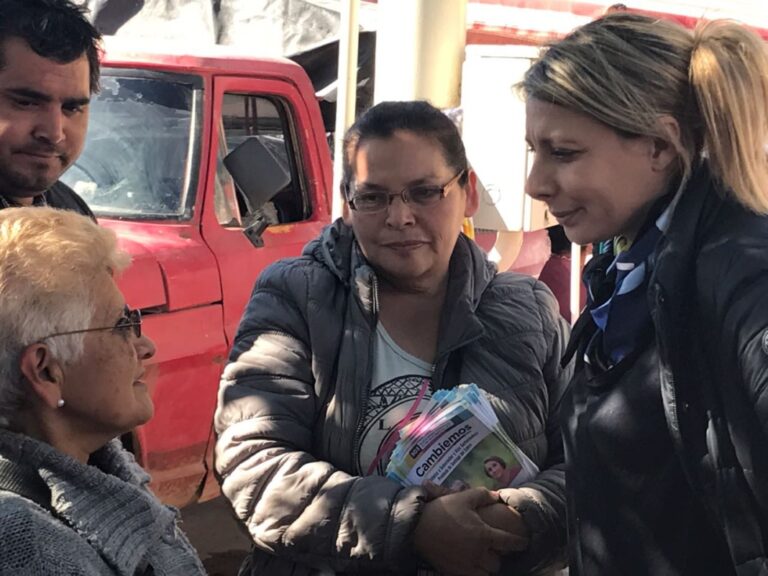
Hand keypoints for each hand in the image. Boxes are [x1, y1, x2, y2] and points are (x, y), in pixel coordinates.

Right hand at [413, 487, 528, 575]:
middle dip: (498, 556)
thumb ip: (483, 495)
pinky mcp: (454, 572)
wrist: (416, 528)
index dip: (519, 542)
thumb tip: (497, 496)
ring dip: (487, 567)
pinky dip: (474, 572)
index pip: (509, 542)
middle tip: (493, 548)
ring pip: (485, 573)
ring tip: (482, 558)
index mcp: (484, 535)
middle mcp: (478, 554)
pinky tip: (470, 563)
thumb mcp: (463, 497)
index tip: (523, 542)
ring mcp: (466, 565)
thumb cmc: (442, 511)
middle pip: (497, 563)